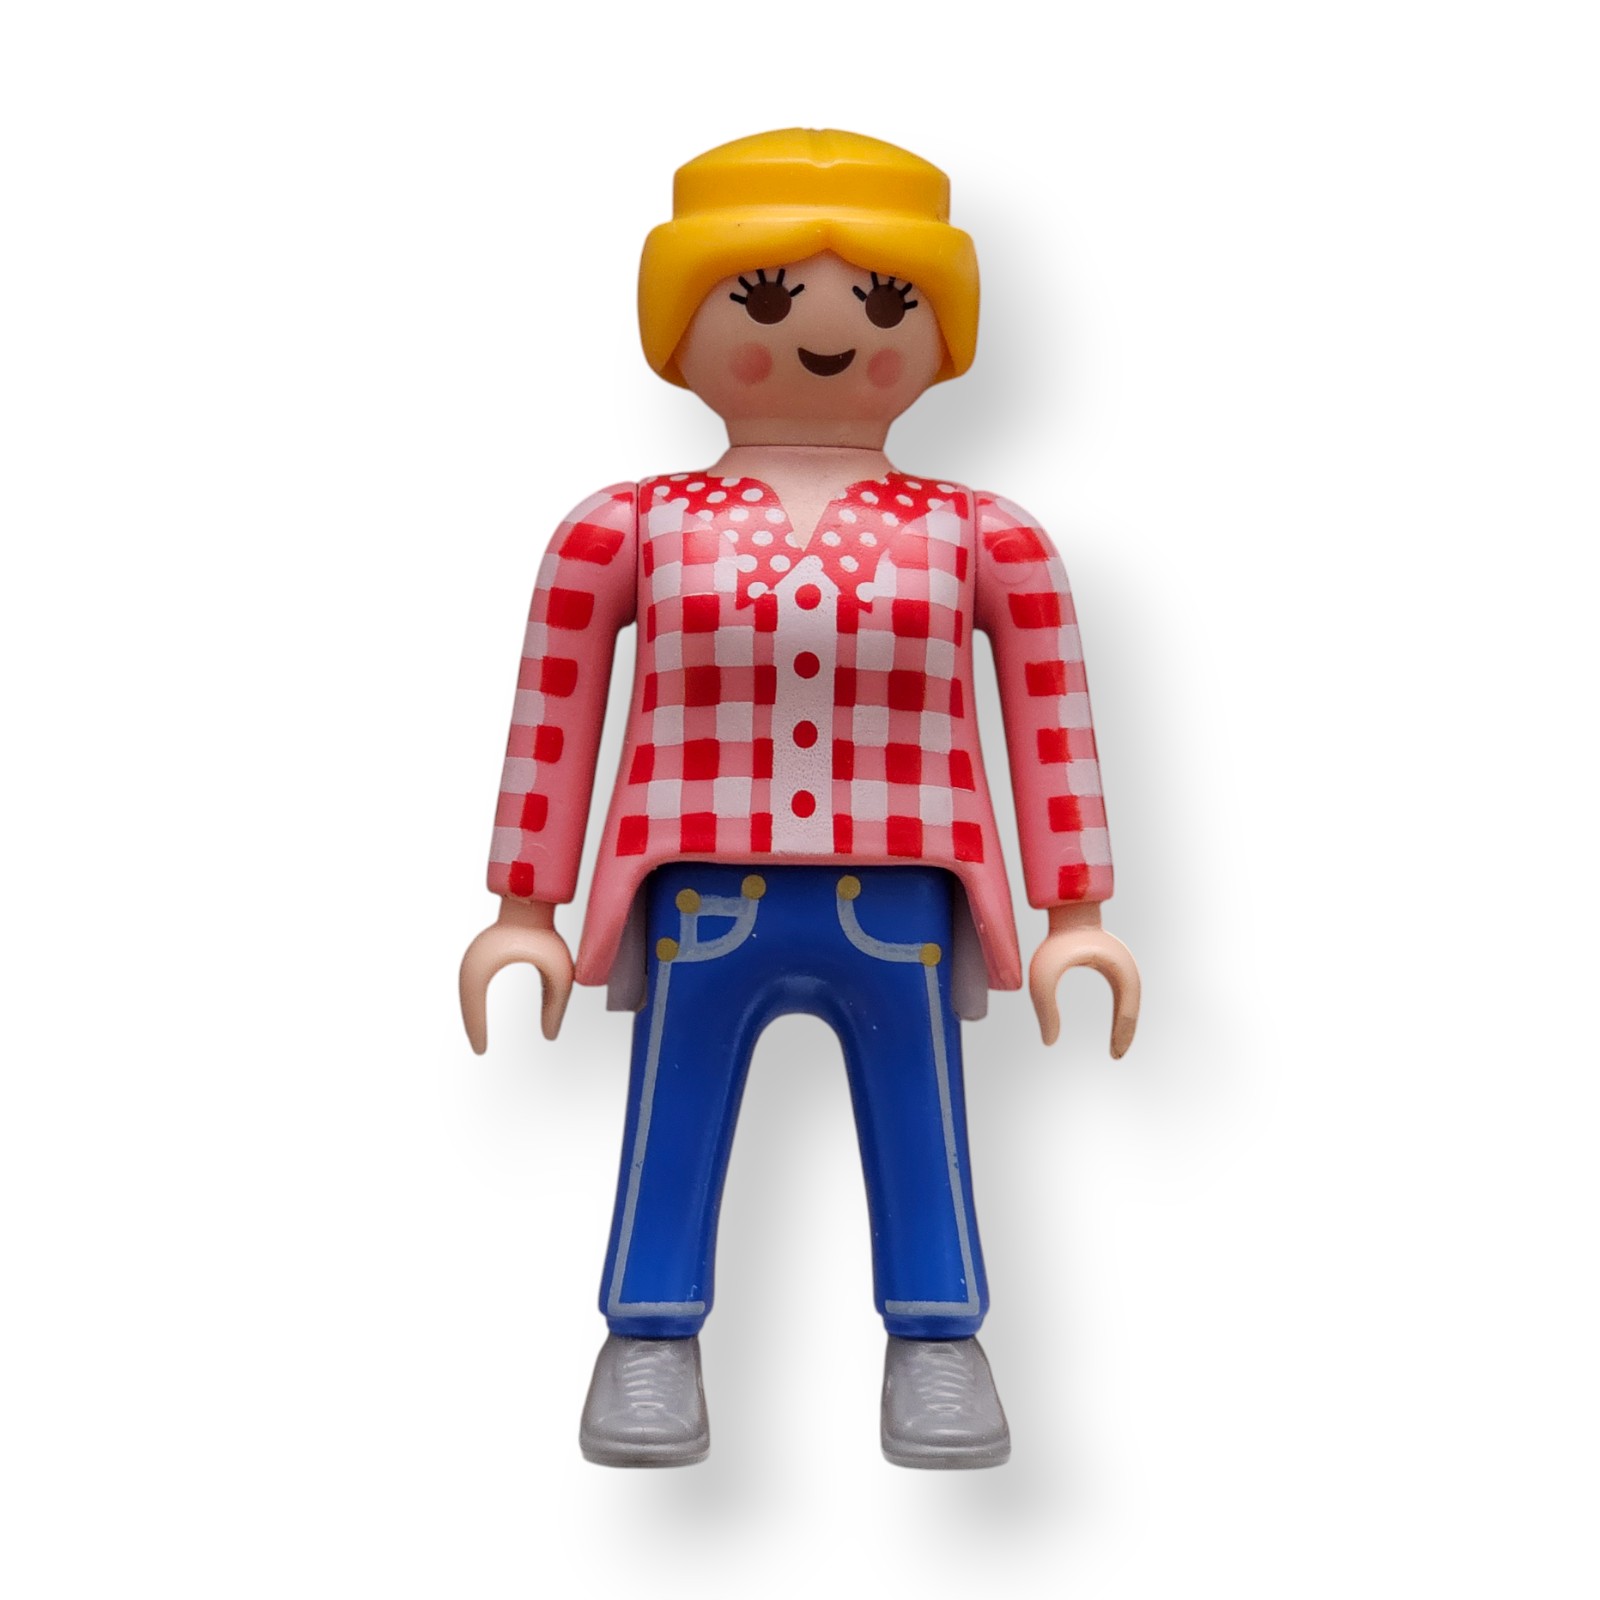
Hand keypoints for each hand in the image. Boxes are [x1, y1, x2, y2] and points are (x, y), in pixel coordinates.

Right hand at [459, 898, 574, 1053]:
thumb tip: (550, 1036)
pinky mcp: (481, 954)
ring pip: (468, 993)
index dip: (476, 1028)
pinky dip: (475, 1003)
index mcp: (486, 962)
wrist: (531, 903)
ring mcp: (475, 955)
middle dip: (472, 1025)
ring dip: (473, 1014)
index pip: (473, 1003)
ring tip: (479, 1039)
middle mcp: (473, 959)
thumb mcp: (559, 973)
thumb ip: (557, 1005)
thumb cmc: (546, 935)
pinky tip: (483, 1018)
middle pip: (467, 1000)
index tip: (481, 1050)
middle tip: (480, 1050)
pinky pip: (473, 984)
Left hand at [1028, 903, 1140, 1058]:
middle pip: (1132, 1009)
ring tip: (1116, 1049)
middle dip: (1126, 1033)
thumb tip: (1048, 1042)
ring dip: (1125, 1025)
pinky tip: (1114, 1031)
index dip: (1122, 1034)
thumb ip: (1044, 1008)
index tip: (1114, 1054)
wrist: (1067, 912)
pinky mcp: (1113, 967)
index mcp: (1116, 970)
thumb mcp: (1044, 977)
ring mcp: (1122, 967)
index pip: (1127, 1011)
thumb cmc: (1056, 942)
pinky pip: (1123, 996)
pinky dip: (1121, 1015)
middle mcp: (1125, 968)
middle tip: (1116, 1056)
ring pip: (1129, 1004)